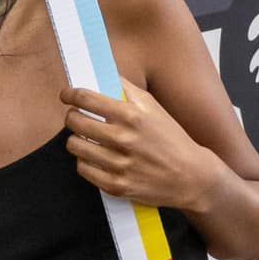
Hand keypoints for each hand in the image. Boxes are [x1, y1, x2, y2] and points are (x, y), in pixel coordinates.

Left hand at [61, 78, 217, 213]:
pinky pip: (83, 169)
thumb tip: (104, 74)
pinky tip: (93, 157)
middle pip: (75, 122)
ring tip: (85, 138)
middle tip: (76, 117)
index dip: (70, 95)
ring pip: (75, 146)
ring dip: (76, 140)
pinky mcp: (116, 186)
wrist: (192, 177)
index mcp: (132, 116)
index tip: (66, 95)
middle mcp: (123, 139)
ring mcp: (119, 164)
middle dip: (72, 117)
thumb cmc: (171, 139)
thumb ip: (128, 90)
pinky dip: (84, 162)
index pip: (86, 99)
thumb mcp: (154, 108)